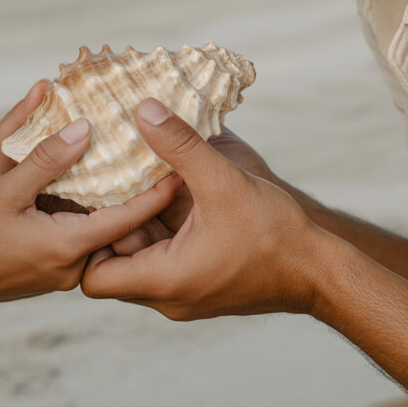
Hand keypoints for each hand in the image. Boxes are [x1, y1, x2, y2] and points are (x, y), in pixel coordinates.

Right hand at [0, 116, 181, 313]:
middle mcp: (71, 265)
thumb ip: (44, 156)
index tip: (183, 164)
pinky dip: (91, 213)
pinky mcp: (51, 271)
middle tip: (164, 157)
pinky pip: (82, 238)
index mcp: (65, 246)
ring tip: (136, 164)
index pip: (127, 217)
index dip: (157, 191)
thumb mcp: (0, 185)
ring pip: (100, 232)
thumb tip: (84, 125)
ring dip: (114, 202)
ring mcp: (62, 272)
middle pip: (119, 225)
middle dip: (140, 193)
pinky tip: (95, 184)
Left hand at [82, 100, 318, 320]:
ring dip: (138, 226)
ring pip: (138, 263)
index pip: (92, 278)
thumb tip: (142, 109)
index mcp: (165, 281)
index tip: (96, 200)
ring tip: (137, 183)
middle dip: (110, 226)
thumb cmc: (275, 233)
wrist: (320, 272)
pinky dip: (159, 234)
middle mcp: (168, 297)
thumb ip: (180, 145)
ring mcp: (184, 295)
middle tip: (112, 184)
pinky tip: (168, 196)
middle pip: (111, 267)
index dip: (87, 240)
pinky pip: (162, 263)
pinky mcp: (199, 287)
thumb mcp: (223, 182)